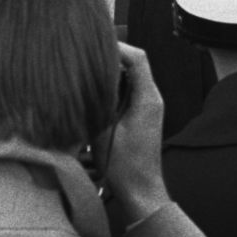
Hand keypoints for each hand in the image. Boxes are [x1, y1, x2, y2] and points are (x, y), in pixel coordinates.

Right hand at [100, 44, 169, 224]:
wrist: (141, 193)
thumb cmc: (124, 167)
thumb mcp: (103, 131)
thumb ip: (98, 101)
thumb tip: (87, 77)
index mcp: (148, 98)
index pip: (137, 58)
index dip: (117, 46)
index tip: (93, 44)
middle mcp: (152, 98)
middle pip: (133, 64)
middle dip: (110, 58)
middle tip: (85, 57)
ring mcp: (149, 107)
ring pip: (129, 77)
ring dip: (110, 74)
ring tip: (85, 73)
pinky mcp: (142, 116)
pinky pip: (128, 92)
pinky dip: (112, 88)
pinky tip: (94, 94)